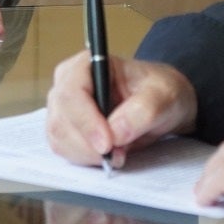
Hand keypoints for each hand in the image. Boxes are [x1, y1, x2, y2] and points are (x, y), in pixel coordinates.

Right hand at [45, 52, 196, 168]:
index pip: (72, 93)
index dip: (86, 121)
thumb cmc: (158, 90)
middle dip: (88, 145)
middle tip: (118, 155)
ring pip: (60, 139)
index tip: (106, 143)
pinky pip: (65, 150)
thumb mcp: (163, 95)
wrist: (158, 104)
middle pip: (61, 120)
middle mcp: (68, 83)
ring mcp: (63, 108)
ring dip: (88, 154)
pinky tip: (108, 154)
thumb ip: (142, 111)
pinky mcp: (65, 129)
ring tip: (118, 153)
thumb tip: (116, 133)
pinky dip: (86, 159)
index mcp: (87, 64)